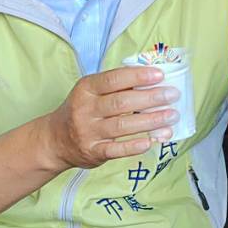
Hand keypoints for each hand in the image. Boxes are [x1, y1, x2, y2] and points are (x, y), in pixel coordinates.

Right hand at [43, 66, 178, 169]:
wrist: (55, 140)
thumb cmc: (81, 111)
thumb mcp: (90, 92)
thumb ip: (116, 86)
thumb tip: (152, 80)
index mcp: (86, 89)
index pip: (114, 79)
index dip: (138, 76)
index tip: (160, 75)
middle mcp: (85, 109)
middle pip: (122, 102)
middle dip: (150, 98)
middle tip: (172, 95)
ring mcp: (88, 132)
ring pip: (122, 126)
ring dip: (150, 121)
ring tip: (171, 117)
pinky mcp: (93, 152)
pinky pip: (116, 150)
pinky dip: (134, 146)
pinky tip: (151, 141)